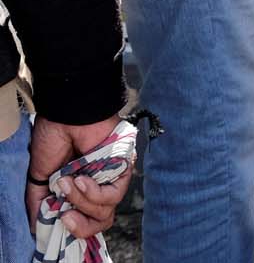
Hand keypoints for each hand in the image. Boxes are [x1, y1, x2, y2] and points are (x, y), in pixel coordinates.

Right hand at [26, 116, 129, 241]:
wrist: (66, 117)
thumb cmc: (53, 139)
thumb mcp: (40, 176)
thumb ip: (41, 202)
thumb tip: (39, 226)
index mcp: (78, 190)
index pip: (85, 220)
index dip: (75, 227)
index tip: (60, 221)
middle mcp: (97, 188)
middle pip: (100, 222)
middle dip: (81, 225)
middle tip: (65, 217)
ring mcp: (111, 180)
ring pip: (104, 212)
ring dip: (80, 200)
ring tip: (67, 182)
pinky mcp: (123, 170)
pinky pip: (113, 195)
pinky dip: (93, 192)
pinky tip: (81, 179)